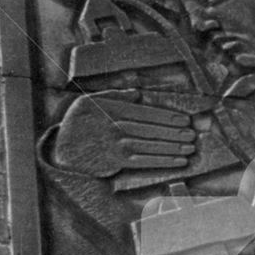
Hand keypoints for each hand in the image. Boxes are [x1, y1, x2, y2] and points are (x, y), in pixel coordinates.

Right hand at [51, 89, 196, 177]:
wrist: (62, 151)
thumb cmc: (78, 125)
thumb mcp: (89, 102)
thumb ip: (114, 95)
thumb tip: (137, 92)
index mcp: (110, 108)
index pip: (145, 112)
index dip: (167, 117)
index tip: (184, 120)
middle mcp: (114, 126)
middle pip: (151, 129)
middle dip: (174, 132)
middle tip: (192, 134)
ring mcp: (116, 145)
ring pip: (151, 145)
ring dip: (173, 147)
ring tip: (190, 147)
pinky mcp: (117, 162)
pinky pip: (145, 161)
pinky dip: (164, 161)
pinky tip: (178, 161)